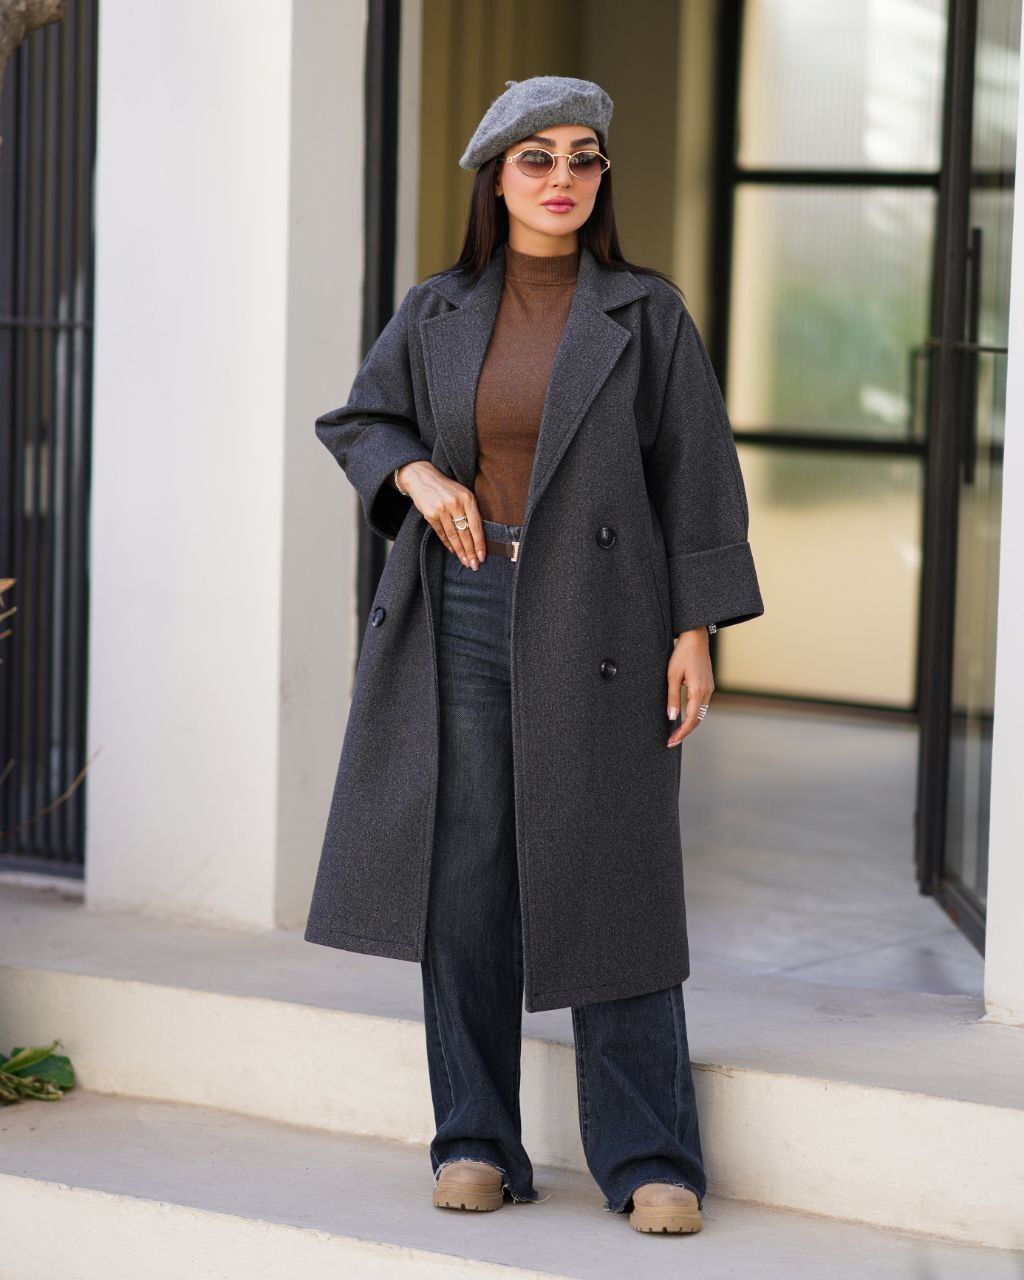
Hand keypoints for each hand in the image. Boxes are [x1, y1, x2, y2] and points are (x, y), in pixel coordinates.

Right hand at [395, 462, 485, 567]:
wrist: (422, 477)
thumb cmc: (446, 488)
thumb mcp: (462, 493)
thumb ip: (470, 510)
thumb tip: (478, 536)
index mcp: (467, 498)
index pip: (476, 525)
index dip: (479, 543)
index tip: (482, 556)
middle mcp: (455, 504)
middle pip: (465, 533)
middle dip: (470, 552)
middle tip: (474, 565)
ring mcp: (442, 509)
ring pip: (453, 536)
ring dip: (460, 551)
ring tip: (465, 562)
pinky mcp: (430, 515)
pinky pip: (442, 533)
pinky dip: (448, 544)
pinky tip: (453, 551)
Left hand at [666, 628, 713, 747]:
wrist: (696, 638)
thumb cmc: (682, 654)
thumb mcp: (672, 676)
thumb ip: (672, 697)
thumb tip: (672, 717)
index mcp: (698, 691)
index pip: (691, 719)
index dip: (681, 733)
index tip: (671, 741)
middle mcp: (707, 692)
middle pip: (698, 719)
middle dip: (685, 732)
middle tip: (671, 741)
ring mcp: (709, 688)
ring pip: (701, 713)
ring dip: (689, 724)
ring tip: (675, 732)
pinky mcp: (708, 685)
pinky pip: (702, 705)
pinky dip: (693, 714)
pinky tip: (684, 716)